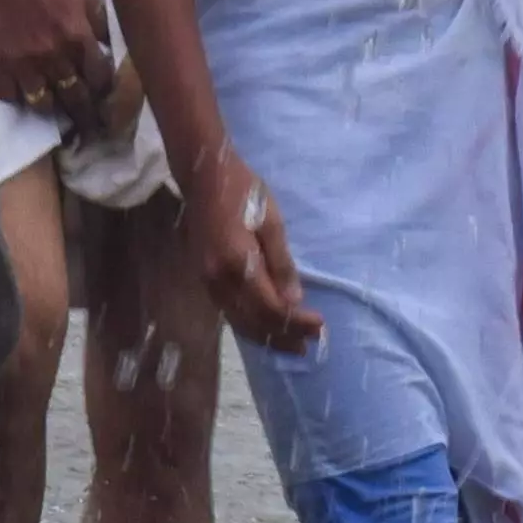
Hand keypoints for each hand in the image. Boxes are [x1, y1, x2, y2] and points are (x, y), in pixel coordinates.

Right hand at [0, 0, 112, 122]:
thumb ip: (100, 23)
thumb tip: (111, 48)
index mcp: (78, 37)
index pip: (99, 78)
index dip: (104, 91)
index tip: (105, 100)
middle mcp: (53, 56)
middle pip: (75, 98)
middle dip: (86, 115)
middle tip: (91, 129)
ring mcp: (23, 63)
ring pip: (43, 104)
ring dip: (52, 109)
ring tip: (56, 113)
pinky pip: (10, 96)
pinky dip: (19, 98)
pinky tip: (24, 95)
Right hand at [183, 144, 320, 352]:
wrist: (203, 177)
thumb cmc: (243, 192)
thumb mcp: (271, 222)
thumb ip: (281, 263)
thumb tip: (294, 300)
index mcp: (237, 264)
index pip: (271, 307)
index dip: (296, 322)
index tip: (319, 326)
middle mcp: (219, 280)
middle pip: (254, 322)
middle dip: (283, 336)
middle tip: (310, 344)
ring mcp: (207, 282)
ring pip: (238, 322)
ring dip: (266, 337)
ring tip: (291, 346)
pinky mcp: (204, 280)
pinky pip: (229, 312)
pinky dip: (249, 326)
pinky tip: (265, 330)